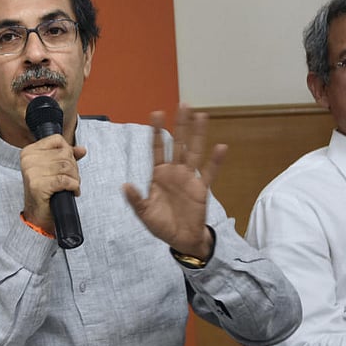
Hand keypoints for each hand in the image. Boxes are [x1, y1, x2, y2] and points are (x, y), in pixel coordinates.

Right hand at [21, 135, 86, 233]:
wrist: (38, 213)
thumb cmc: (46, 189)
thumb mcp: (55, 168)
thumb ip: (67, 156)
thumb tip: (82, 150)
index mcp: (29, 151)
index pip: (57, 140)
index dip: (68, 152)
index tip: (67, 166)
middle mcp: (28, 160)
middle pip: (64, 154)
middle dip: (74, 168)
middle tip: (70, 179)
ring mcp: (31, 172)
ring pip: (66, 166)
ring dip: (75, 178)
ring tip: (71, 186)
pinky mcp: (38, 185)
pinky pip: (65, 180)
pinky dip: (73, 186)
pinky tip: (72, 191)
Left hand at [123, 105, 225, 258]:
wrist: (181, 240)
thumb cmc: (161, 225)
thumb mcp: (144, 213)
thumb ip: (136, 199)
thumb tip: (125, 185)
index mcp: (158, 175)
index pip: (157, 149)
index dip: (156, 132)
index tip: (156, 112)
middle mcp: (174, 172)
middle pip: (178, 143)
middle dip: (180, 125)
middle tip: (183, 104)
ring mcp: (189, 179)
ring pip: (193, 151)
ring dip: (198, 135)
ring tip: (202, 116)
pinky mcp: (202, 189)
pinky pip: (209, 173)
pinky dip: (215, 161)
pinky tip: (220, 147)